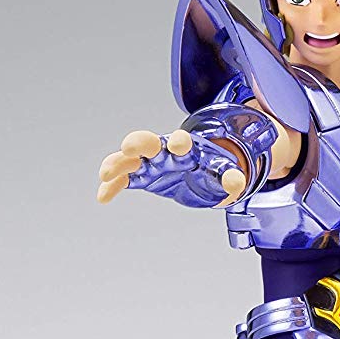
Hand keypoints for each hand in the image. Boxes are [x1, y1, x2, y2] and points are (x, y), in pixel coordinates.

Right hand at [96, 129, 246, 206]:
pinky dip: (112, 186)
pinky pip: (123, 180)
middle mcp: (165, 152)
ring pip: (130, 159)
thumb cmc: (212, 169)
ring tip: (106, 172)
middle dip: (139, 142)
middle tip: (129, 147)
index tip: (178, 144)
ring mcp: (150, 163)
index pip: (182, 142)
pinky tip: (103, 196)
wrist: (201, 173)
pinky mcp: (142, 177)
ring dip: (118, 163)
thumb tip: (236, 181)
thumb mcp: (225, 174)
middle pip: (149, 142)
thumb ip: (231, 177)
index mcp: (188, 149)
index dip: (180, 142)